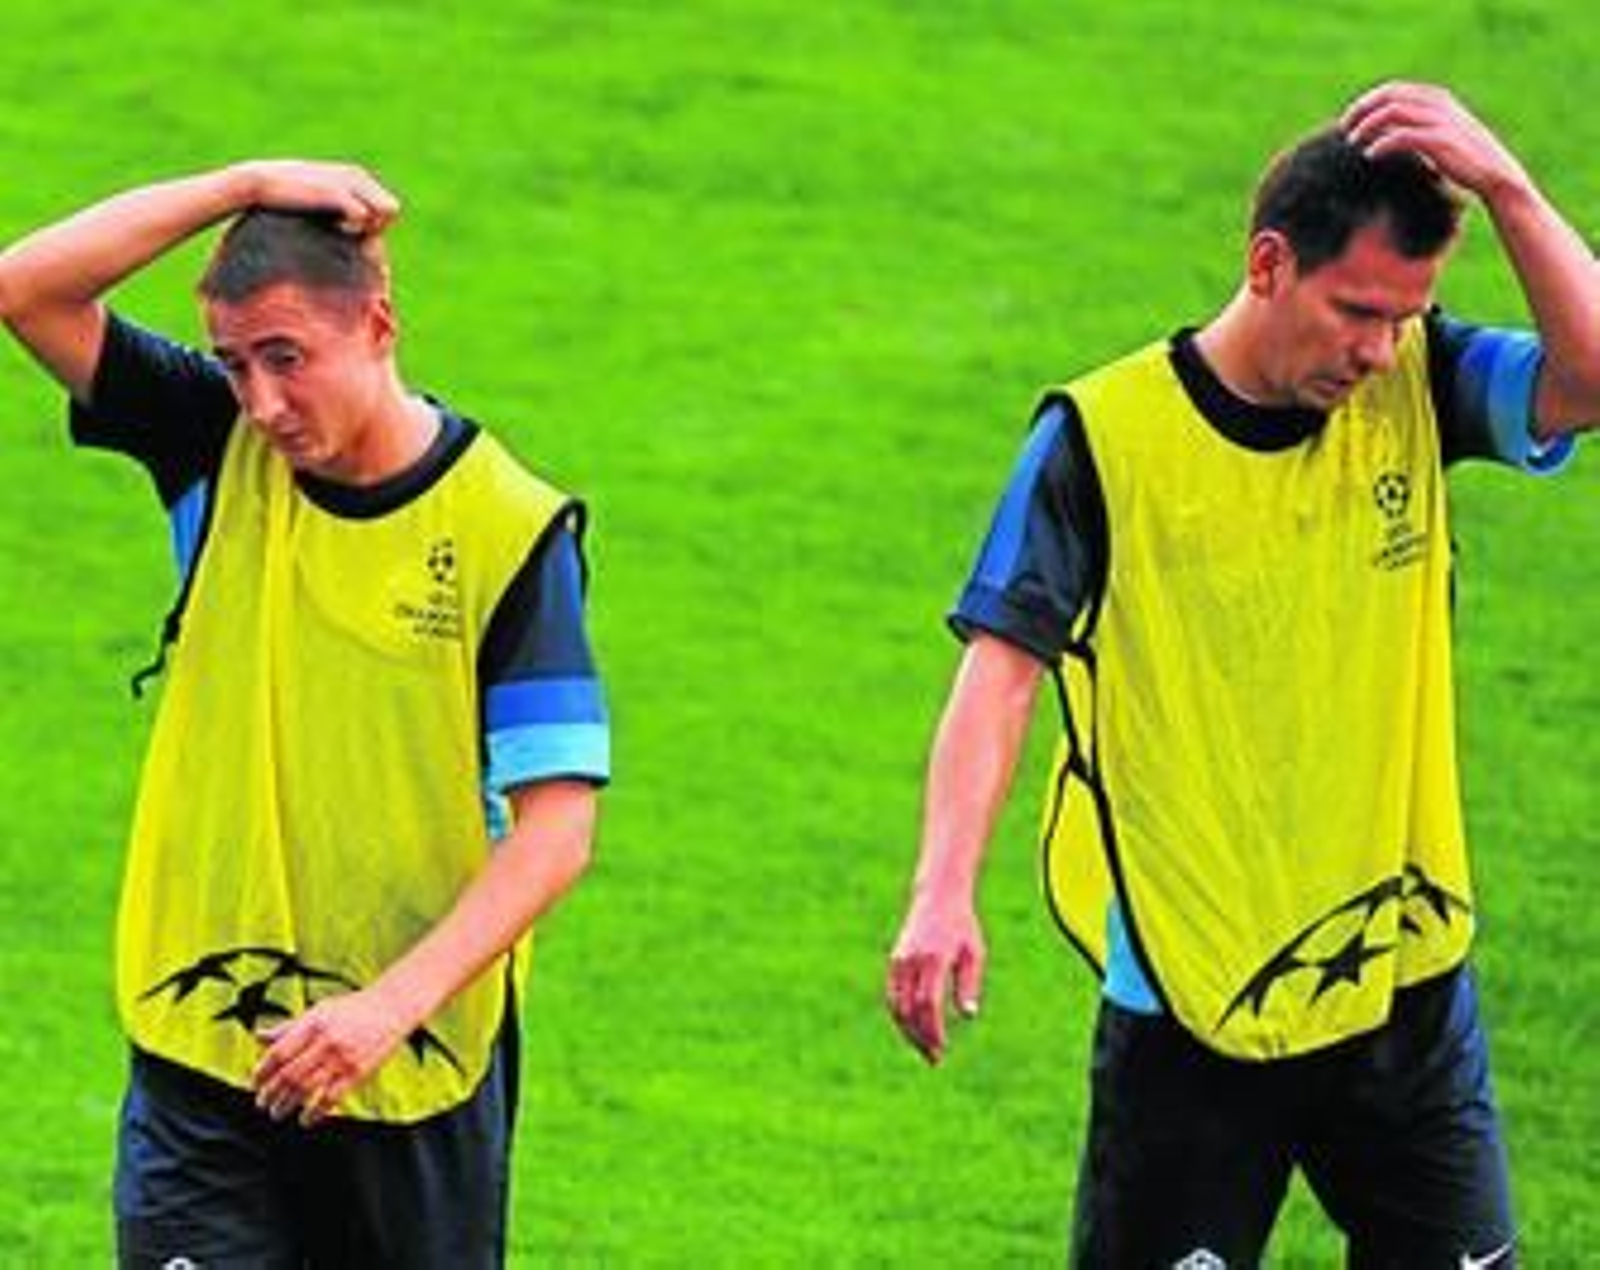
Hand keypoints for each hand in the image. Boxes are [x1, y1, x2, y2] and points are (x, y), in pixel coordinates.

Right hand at [228, 159, 400, 235]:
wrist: (260, 183)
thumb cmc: (289, 198)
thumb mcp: (321, 203)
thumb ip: (342, 212)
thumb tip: (357, 241)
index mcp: (357, 175)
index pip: (389, 207)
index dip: (377, 225)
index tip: (353, 233)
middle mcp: (358, 175)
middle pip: (392, 210)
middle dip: (378, 227)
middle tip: (351, 234)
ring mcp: (348, 182)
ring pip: (385, 212)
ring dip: (370, 227)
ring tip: (345, 231)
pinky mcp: (335, 191)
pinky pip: (364, 215)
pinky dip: (354, 228)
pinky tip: (336, 228)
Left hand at [252, 987, 409, 1125]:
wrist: (392, 1008)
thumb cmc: (354, 1009)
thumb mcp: (319, 1011)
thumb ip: (289, 1026)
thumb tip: (259, 1036)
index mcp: (313, 1024)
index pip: (279, 1053)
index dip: (262, 1072)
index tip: (255, 1084)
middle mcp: (326, 1041)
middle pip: (289, 1075)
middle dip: (271, 1093)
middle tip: (263, 1103)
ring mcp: (342, 1058)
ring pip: (306, 1089)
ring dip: (287, 1105)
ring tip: (278, 1112)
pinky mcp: (358, 1072)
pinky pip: (331, 1098)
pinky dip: (315, 1112)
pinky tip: (306, 1119)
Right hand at [885, 894, 985, 1065]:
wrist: (937, 897)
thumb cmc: (962, 927)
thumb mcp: (974, 952)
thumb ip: (969, 983)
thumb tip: (968, 1015)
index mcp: (934, 959)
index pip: (929, 1004)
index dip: (933, 1030)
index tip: (942, 1048)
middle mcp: (912, 961)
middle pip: (909, 1010)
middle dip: (920, 1037)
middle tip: (934, 1058)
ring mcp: (899, 961)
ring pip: (897, 1006)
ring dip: (908, 1031)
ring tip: (925, 1048)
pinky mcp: (894, 961)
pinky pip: (893, 996)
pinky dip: (901, 1016)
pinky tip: (914, 1029)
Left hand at [1342, 82, 1528, 203]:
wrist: (1496, 176)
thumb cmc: (1462, 161)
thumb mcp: (1436, 137)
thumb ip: (1414, 129)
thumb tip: (1380, 135)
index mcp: (1437, 99)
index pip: (1393, 89)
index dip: (1367, 101)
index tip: (1348, 119)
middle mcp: (1439, 104)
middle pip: (1389, 96)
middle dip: (1362, 109)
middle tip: (1343, 128)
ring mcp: (1441, 121)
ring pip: (1393, 112)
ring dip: (1367, 125)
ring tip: (1352, 142)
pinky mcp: (1441, 141)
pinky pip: (1403, 136)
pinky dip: (1382, 143)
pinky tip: (1369, 155)